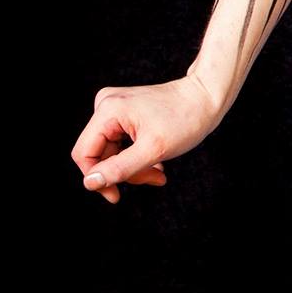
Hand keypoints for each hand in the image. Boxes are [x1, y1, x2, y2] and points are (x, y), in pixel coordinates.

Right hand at [71, 73, 223, 205]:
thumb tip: (90, 182)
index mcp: (108, 110)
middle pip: (100, 154)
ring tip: (159, 173)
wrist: (207, 97)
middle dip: (124, 172)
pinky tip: (157, 163)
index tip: (116, 196)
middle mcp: (106, 105)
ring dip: (134, 167)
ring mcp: (115, 108)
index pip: (84, 153)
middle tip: (154, 179)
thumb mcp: (153, 150)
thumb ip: (119, 168)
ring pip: (112, 152)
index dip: (96, 178)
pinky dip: (137, 157)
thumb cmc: (185, 120)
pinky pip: (121, 144)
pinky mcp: (125, 113)